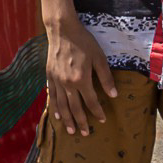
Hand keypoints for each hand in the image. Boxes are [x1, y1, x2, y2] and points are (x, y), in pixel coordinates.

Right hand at [44, 16, 117, 135]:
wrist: (62, 29)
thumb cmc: (83, 41)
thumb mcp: (99, 57)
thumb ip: (106, 77)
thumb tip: (114, 95)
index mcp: (81, 79)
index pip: (91, 101)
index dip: (97, 112)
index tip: (102, 120)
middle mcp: (67, 83)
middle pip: (74, 107)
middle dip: (81, 122)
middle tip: (86, 134)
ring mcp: (57, 80)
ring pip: (61, 105)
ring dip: (66, 119)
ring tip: (71, 130)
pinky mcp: (49, 75)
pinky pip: (52, 95)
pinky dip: (54, 107)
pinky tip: (56, 114)